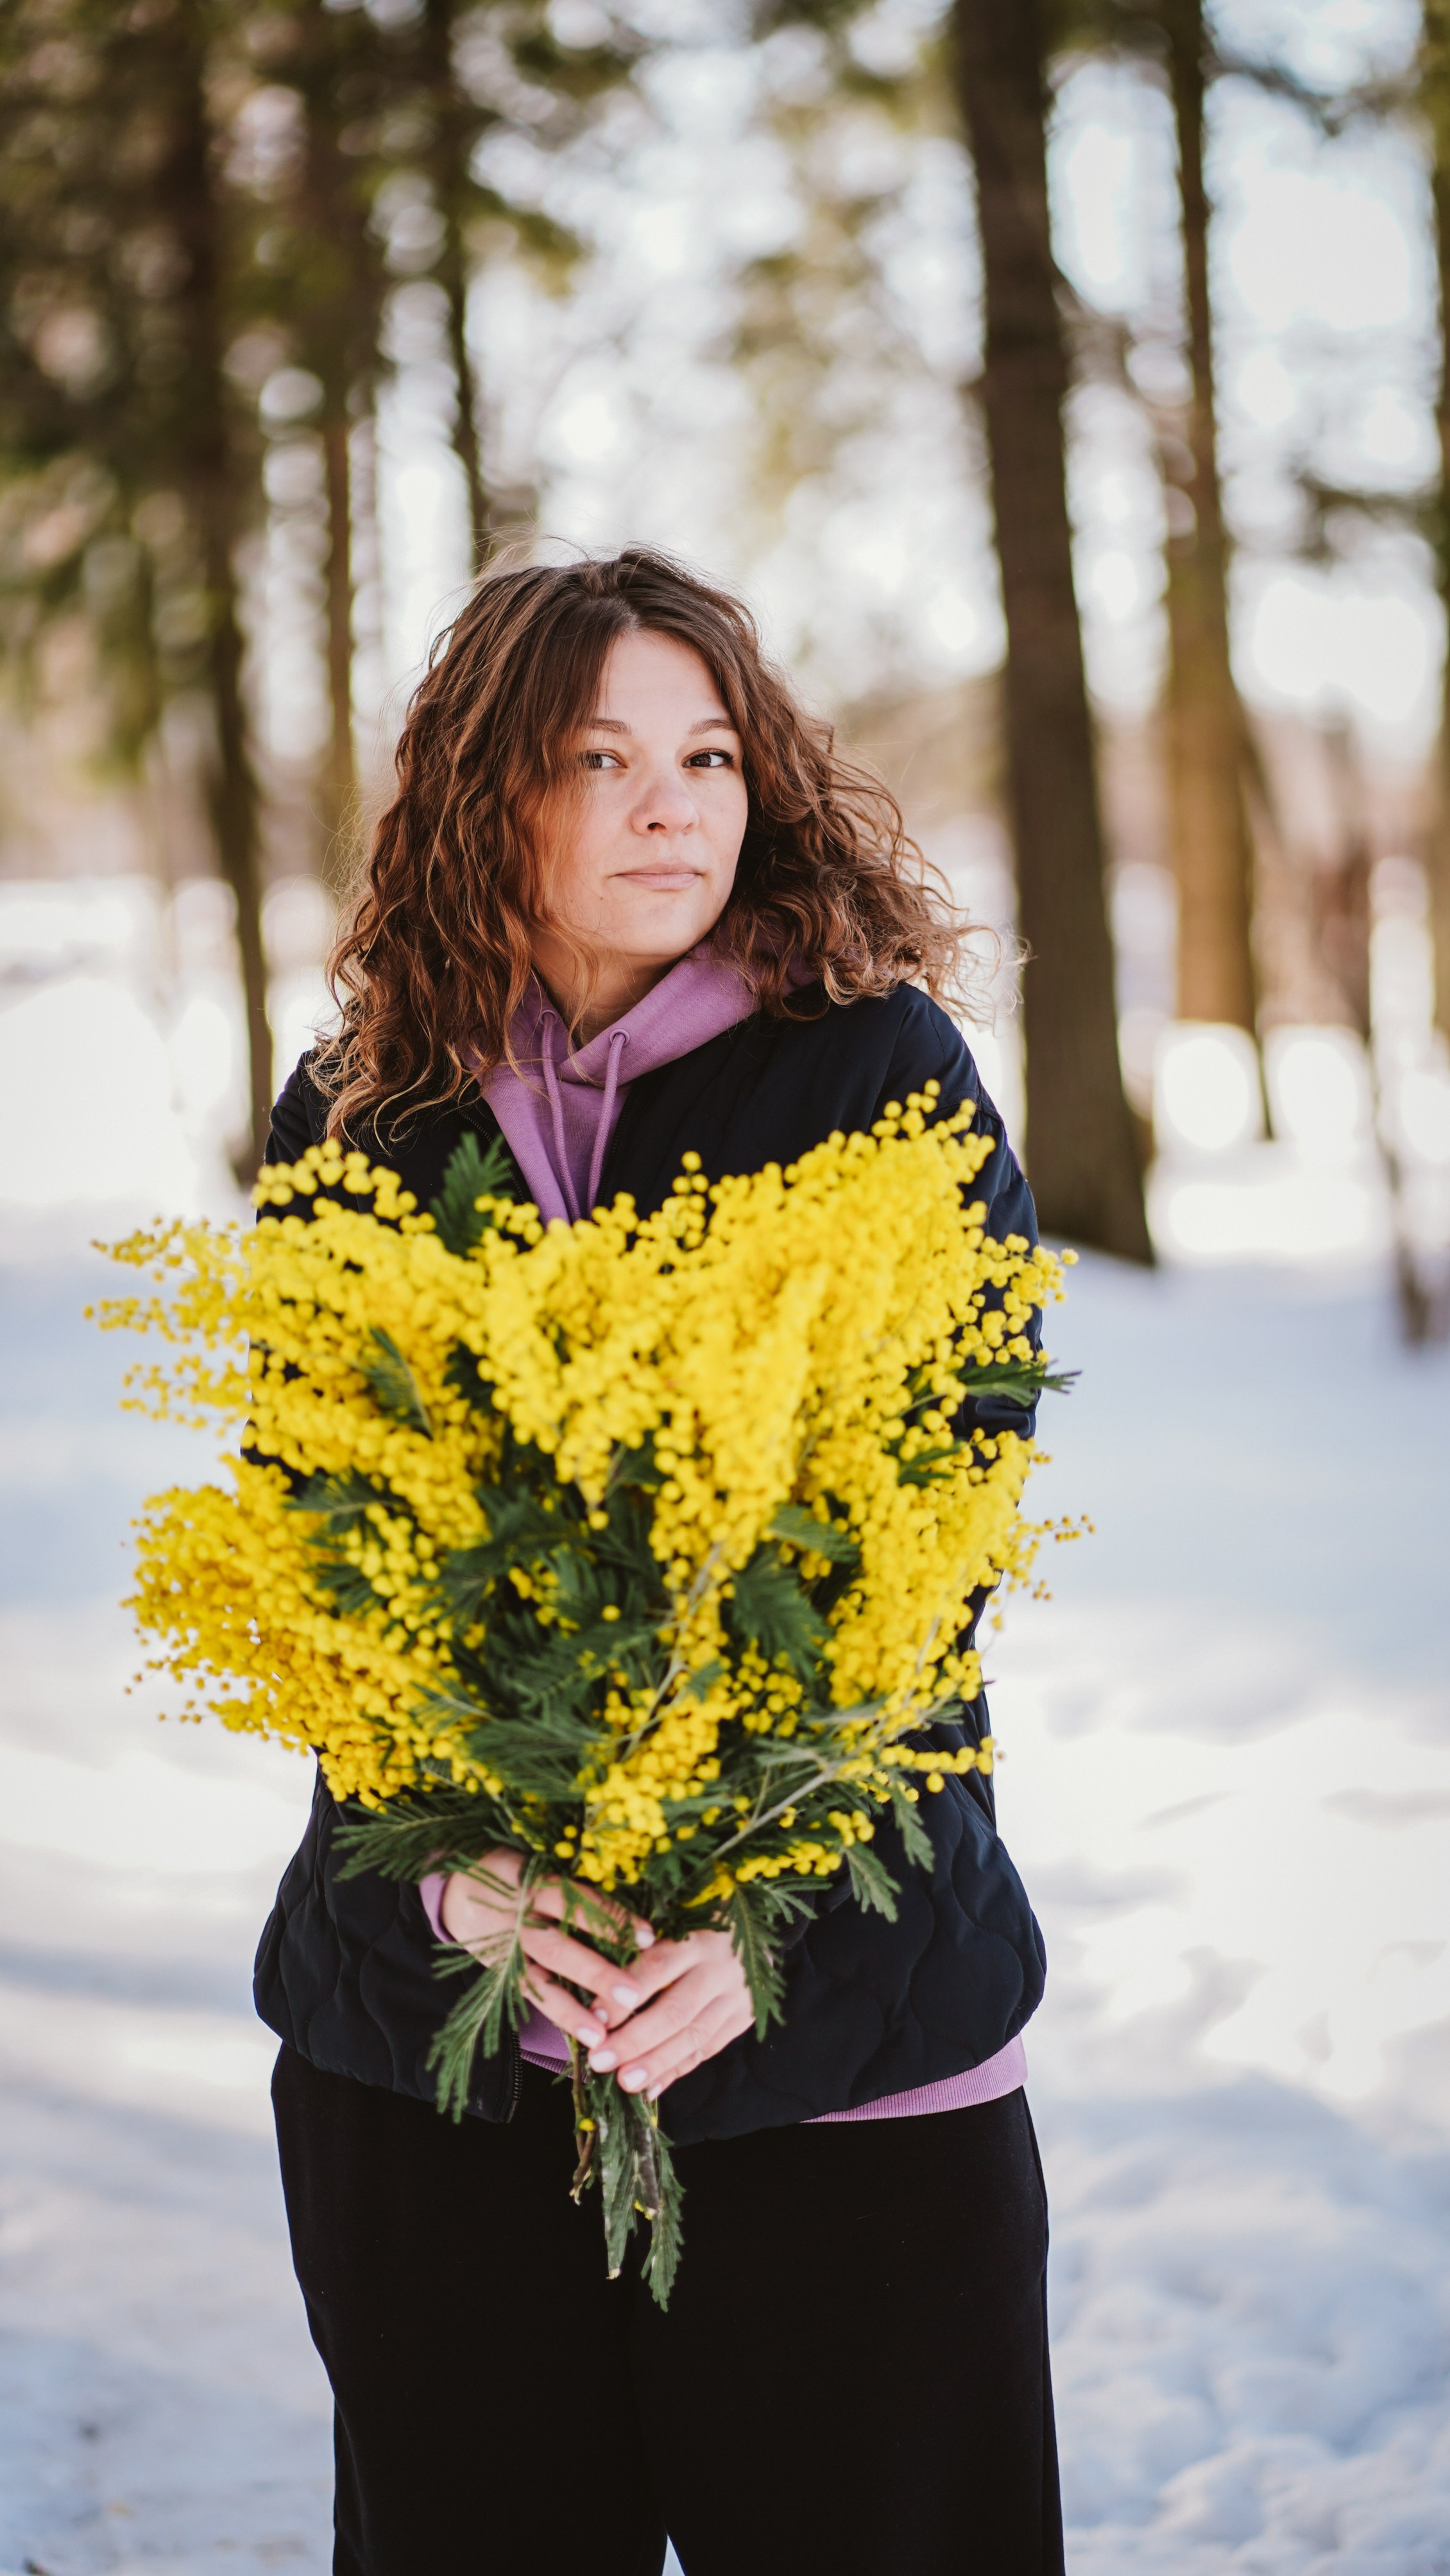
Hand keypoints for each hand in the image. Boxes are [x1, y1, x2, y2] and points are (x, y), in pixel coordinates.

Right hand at [440, 1851, 654, 2055]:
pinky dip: (559, 2015)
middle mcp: (517, 1918)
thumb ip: (578, 1883)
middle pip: (557, 1948)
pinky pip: (531, 1995)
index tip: (649, 1937)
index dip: (611, 1918)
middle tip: (633, 1995)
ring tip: (603, 2035)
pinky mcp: (501, 1971)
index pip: (575, 1901)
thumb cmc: (519, 1871)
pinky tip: (585, 2036)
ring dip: (573, 2010)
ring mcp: (506, 1949)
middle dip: (595, 1973)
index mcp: (532, 1882)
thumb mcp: (541, 1863)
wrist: (457, 1886)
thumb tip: (636, 1910)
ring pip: (541, 1981)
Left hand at [582, 1926, 753, 2100]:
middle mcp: (718, 1969)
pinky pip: (708, 2049)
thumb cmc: (702, 1921)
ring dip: (657, 2063)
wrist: (756, 1932)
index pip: (657, 1968)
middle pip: (675, 2010)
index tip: (594, 2015)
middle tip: (601, 2061)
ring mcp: (735, 1997)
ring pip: (693, 2036)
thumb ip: (645, 1945)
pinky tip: (652, 2086)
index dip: (625, 1994)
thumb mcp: (677, 1918)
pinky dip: (678, 2070)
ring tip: (625, 2082)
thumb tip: (598, 1981)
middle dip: (635, 2040)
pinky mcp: (743, 2018)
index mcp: (696, 1938)